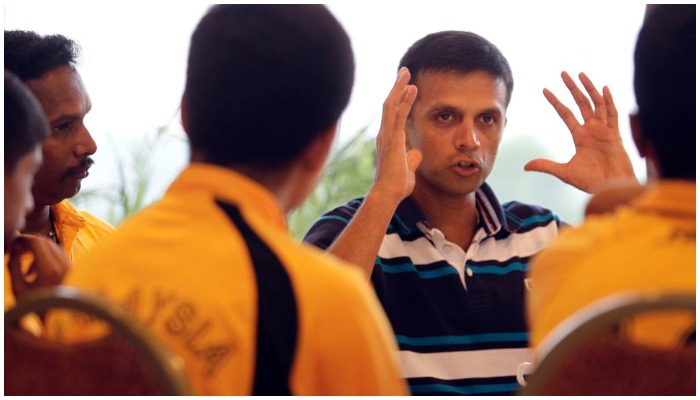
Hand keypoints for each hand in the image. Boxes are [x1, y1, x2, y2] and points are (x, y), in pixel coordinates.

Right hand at [8, 234, 71, 301]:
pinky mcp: (73, 269)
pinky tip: (33, 273)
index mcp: (50, 269)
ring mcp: (71, 266)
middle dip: (29, 244)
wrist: (59, 319)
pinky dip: (45, 258)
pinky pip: (58, 255)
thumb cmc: (36, 306)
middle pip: (45, 242)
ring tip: (25, 271)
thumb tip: (14, 249)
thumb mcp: (18, 288)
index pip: (37, 242)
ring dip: (37, 252)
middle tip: (16, 252)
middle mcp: (64, 265)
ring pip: (52, 247)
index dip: (23, 239)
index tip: (13, 244)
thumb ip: (13, 266)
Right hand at [372, 67, 422, 202]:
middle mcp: (384, 134)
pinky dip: (405, 100)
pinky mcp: (392, 138)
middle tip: (404, 72)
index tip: (405, 87)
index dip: (398, 99)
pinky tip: (411, 88)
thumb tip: (416, 152)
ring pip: (391, 105)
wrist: (388, 194)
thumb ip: (411, 158)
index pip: (392, 115)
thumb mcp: (408, 169)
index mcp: (388, 140)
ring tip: (406, 72)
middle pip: (389, 105)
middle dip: (396, 87)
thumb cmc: (396, 185)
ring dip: (399, 87)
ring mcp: (386, 135)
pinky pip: (399, 115)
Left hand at [524, 71, 635, 192]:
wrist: (611, 189)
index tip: (545, 90)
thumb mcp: (565, 172)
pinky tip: (604, 89)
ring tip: (580, 75)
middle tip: (563, 73)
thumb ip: (546, 166)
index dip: (556, 102)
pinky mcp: (615, 135)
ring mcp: (604, 130)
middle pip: (581, 103)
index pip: (565, 114)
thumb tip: (525, 166)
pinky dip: (609, 102)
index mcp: (580, 136)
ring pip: (596, 104)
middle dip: (572, 88)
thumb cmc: (591, 182)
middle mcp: (592, 130)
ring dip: (589, 89)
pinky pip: (613, 115)